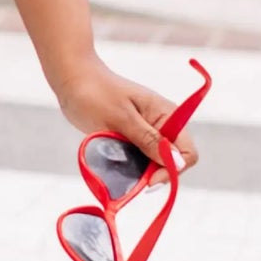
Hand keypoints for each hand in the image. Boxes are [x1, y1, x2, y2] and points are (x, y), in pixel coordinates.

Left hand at [49, 56, 200, 184]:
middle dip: (156, 173)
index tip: (149, 180)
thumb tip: (177, 162)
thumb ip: (149, 140)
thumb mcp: (122, 118)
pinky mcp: (133, 138)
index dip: (173, 170)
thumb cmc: (96, 93)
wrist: (73, 80)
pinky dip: (132, 166)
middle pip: (173, 162)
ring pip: (156, 163)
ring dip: (142, 171)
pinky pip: (140, 160)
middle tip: (132, 178)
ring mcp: (147, 132)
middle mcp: (162, 125)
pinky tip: (116, 163)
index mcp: (167, 115)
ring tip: (121, 168)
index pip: (187, 152)